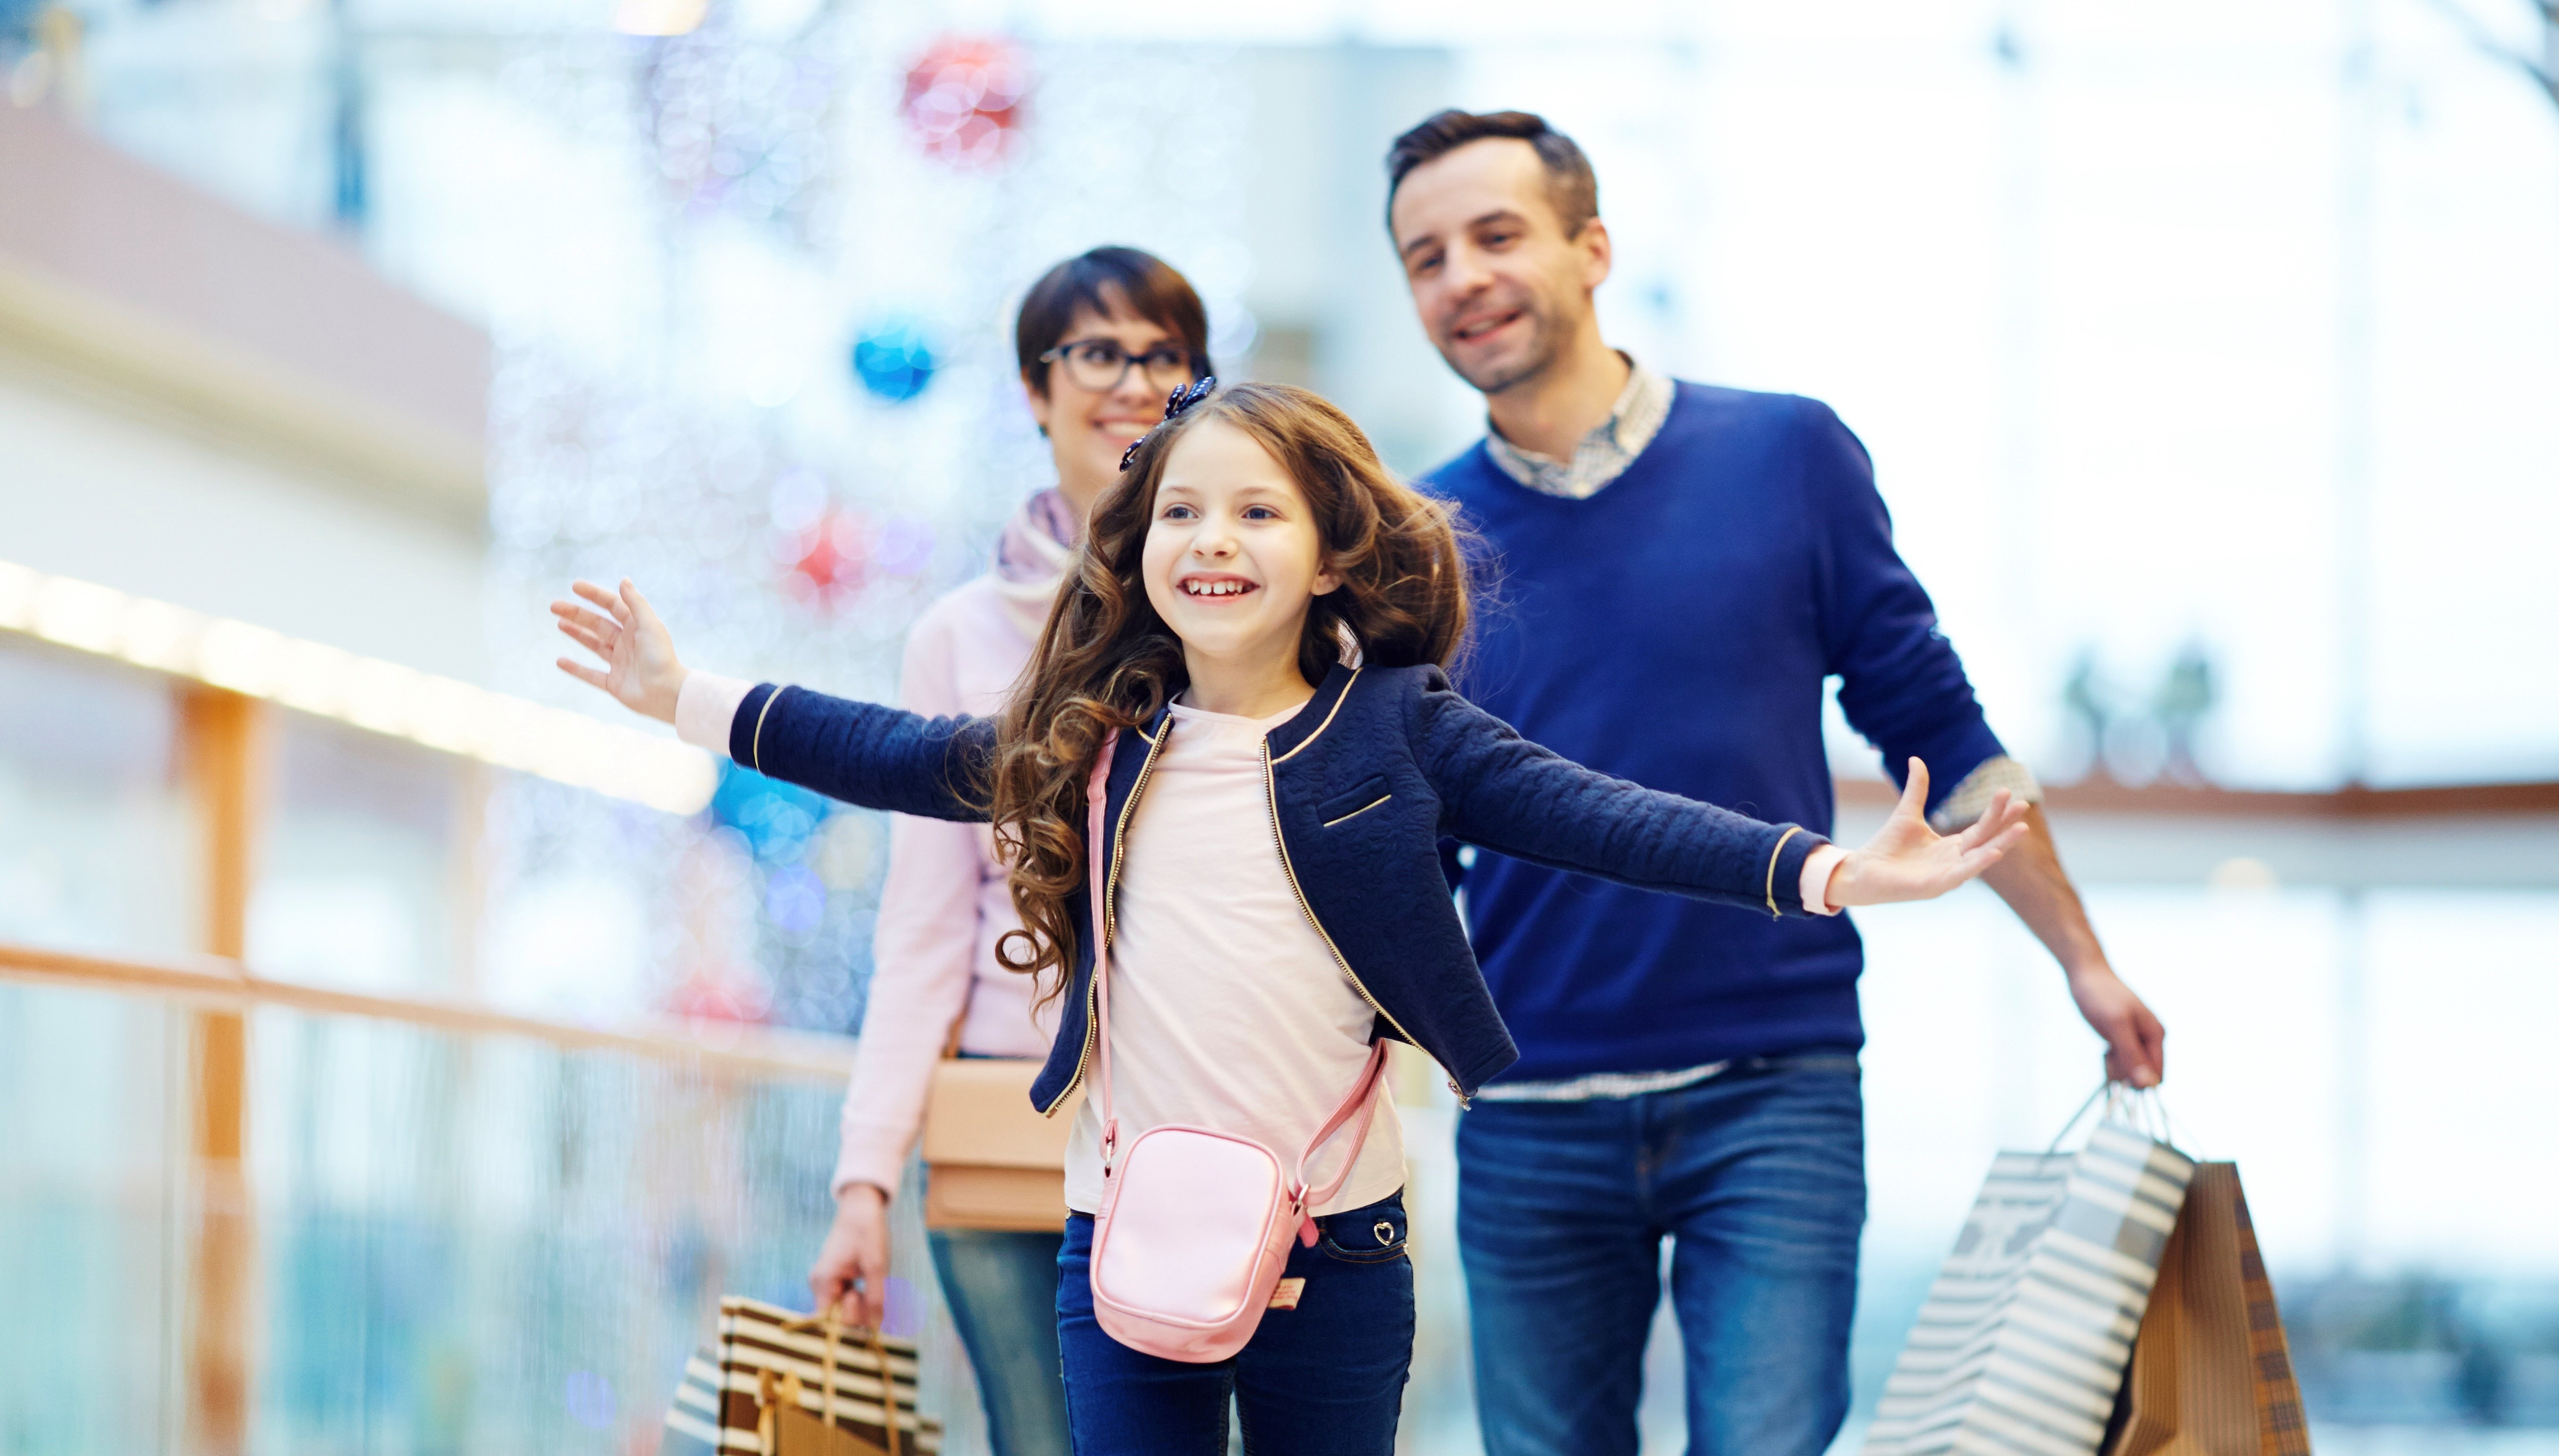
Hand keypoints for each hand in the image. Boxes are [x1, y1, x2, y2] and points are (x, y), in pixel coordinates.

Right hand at [552, 578, 684, 723]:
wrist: (667, 694)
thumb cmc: (661, 658)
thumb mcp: (649, 626)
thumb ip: (635, 603)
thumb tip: (623, 579)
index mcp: (637, 627)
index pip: (613, 606)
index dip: (595, 595)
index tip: (575, 586)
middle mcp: (627, 643)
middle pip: (598, 624)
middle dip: (577, 614)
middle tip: (554, 605)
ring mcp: (620, 663)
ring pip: (593, 645)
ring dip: (576, 633)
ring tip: (559, 623)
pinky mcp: (614, 683)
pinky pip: (591, 675)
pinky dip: (576, 669)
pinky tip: (560, 661)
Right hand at [809, 1184, 891, 1327]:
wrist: (861, 1208)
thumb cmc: (868, 1231)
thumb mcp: (876, 1264)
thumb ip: (876, 1298)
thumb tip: (875, 1329)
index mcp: (823, 1281)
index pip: (830, 1321)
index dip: (850, 1319)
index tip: (864, 1299)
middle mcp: (821, 1286)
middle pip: (839, 1318)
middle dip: (862, 1311)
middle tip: (878, 1290)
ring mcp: (828, 1284)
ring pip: (846, 1310)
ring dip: (866, 1304)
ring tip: (876, 1281)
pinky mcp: (837, 1281)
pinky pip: (849, 1300)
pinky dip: (865, 1297)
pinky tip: (873, 1282)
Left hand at [1826, 758, 2032, 906]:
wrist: (1862, 870)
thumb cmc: (1887, 846)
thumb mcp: (1907, 812)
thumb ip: (1917, 789)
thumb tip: (1916, 759)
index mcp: (1951, 847)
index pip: (1980, 828)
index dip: (1995, 812)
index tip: (2011, 793)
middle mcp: (1954, 862)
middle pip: (1986, 840)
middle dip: (2005, 825)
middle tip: (2024, 806)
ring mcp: (1947, 876)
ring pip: (1980, 859)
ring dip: (2001, 844)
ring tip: (2021, 829)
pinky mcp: (1935, 886)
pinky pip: (1961, 875)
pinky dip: (1977, 864)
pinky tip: (1993, 853)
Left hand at [2067, 963, 2165, 1087]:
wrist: (2086, 972)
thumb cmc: (2100, 994)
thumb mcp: (2115, 1025)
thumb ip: (2132, 1054)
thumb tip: (2148, 1084)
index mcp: (2156, 1035)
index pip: (2157, 1076)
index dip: (2138, 1080)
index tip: (2117, 1066)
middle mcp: (2151, 1039)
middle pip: (2143, 1075)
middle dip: (2124, 1072)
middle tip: (2109, 1053)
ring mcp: (2137, 1039)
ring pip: (2131, 1071)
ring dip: (2116, 1067)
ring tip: (2105, 1050)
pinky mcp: (2123, 1039)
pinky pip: (2122, 1062)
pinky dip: (2111, 1062)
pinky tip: (2104, 1050)